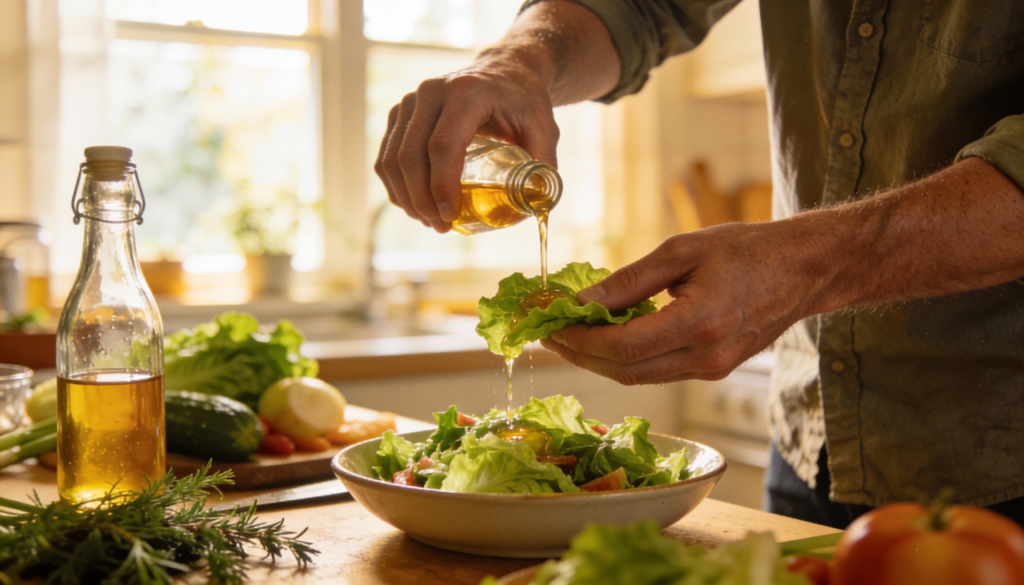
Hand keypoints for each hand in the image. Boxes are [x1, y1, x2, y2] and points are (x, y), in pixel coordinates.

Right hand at [374, 55, 559, 232]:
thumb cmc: (524, 101)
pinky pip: (386, 155)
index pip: (443, 145)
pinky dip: (396, 186)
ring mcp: (411, 101)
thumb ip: (543, 165)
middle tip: (441, 226)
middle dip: (421, 199)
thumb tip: (537, 206)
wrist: (504, 70)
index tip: (449, 215)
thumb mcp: (544, 127)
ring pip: (392, 158)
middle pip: (411, 155)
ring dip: (406, 197)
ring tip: (428, 221)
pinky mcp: (400, 113)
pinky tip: (414, 205)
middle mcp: (432, 92)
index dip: (441, 185)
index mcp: (467, 93)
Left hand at [540, 223, 814, 383]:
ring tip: (569, 336)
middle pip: (625, 371)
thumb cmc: (746, 249)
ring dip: (598, 361)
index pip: (622, 347)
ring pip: (639, 377)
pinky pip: (657, 372)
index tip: (550, 323)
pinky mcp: (713, 369)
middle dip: (580, 355)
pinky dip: (626, 359)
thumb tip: (581, 303)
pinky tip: (606, 338)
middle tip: (548, 334)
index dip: (579, 340)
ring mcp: (712, 369)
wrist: (803, 269)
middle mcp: (707, 356)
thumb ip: (628, 282)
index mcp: (700, 322)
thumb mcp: (681, 250)